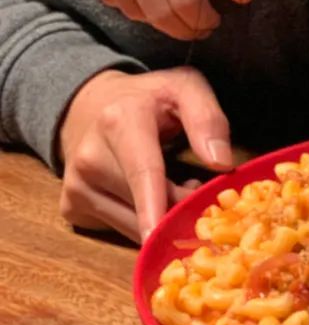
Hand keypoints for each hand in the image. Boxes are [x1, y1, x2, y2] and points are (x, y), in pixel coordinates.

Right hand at [58, 67, 231, 242]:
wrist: (88, 105)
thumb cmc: (147, 99)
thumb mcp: (184, 88)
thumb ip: (207, 118)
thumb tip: (221, 163)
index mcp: (119, 122)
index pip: (143, 172)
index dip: (154, 206)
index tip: (159, 235)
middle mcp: (90, 158)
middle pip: (145, 204)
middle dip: (179, 207)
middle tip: (198, 187)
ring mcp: (76, 186)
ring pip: (132, 224)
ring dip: (162, 217)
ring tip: (172, 184)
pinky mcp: (72, 208)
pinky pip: (118, 229)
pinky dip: (142, 222)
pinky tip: (148, 196)